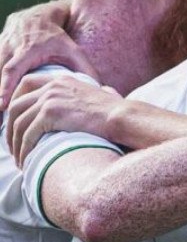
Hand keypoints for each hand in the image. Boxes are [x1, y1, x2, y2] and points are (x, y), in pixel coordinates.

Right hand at [0, 0, 98, 108]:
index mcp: (29, 49)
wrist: (38, 18)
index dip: (5, 87)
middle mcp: (10, 48)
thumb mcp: (73, 50)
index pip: (12, 69)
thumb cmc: (57, 38)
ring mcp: (0, 48)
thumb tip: (97, 88)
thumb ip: (84, 68)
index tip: (1, 105)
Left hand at [6, 74, 121, 166]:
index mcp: (62, 80)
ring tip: (20, 159)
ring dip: (15, 144)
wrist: (121, 117)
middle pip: (16, 106)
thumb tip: (103, 93)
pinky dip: (24, 150)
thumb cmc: (115, 112)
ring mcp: (50, 99)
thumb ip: (88, 94)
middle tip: (13, 146)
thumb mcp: (97, 95)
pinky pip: (27, 135)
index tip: (15, 121)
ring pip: (19, 123)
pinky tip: (26, 161)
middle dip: (10, 129)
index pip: (26, 83)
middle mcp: (52, 86)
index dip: (15, 102)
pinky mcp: (50, 114)